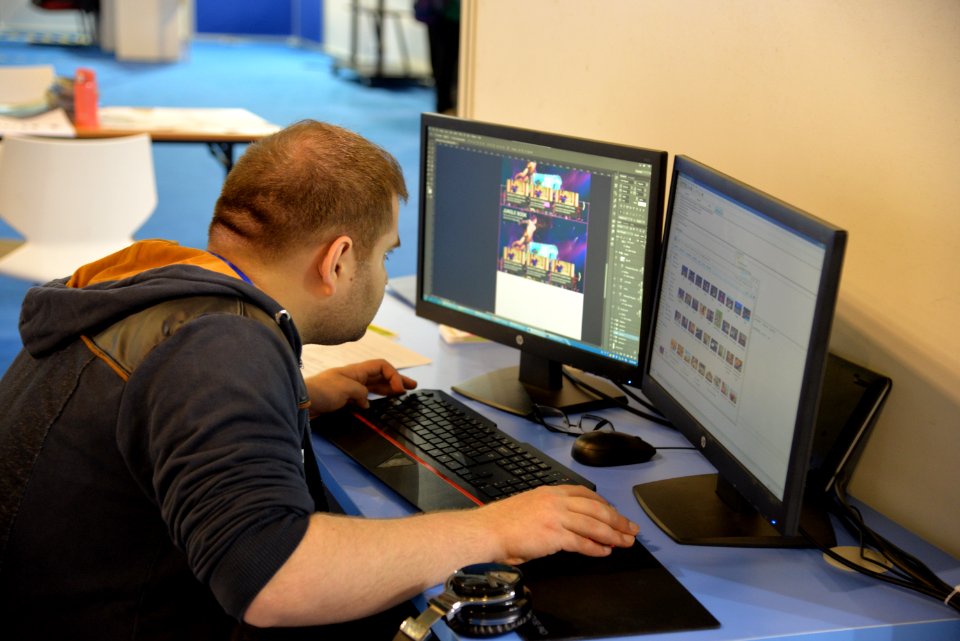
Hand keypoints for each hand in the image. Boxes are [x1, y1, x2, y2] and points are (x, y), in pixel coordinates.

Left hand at [304, 359, 416, 415]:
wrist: (301, 402)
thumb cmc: (320, 391)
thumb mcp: (345, 389)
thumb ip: (361, 393)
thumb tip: (366, 402)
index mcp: (356, 370)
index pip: (382, 366)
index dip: (394, 375)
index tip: (399, 389)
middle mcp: (355, 377)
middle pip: (381, 375)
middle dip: (397, 380)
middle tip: (412, 387)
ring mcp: (350, 388)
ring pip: (375, 386)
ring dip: (389, 389)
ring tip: (401, 394)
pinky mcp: (345, 399)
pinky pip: (366, 395)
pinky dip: (376, 398)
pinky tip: (379, 404)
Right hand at [471, 485, 638, 564]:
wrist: (488, 531)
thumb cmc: (503, 522)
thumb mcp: (531, 506)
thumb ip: (550, 511)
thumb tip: (566, 523)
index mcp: (551, 492)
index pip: (586, 494)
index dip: (604, 505)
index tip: (615, 513)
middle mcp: (557, 501)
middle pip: (596, 510)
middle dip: (617, 520)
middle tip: (631, 529)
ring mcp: (557, 517)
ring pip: (594, 525)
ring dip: (613, 535)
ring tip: (625, 542)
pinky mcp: (555, 535)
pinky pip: (582, 542)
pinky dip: (596, 548)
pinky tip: (605, 552)